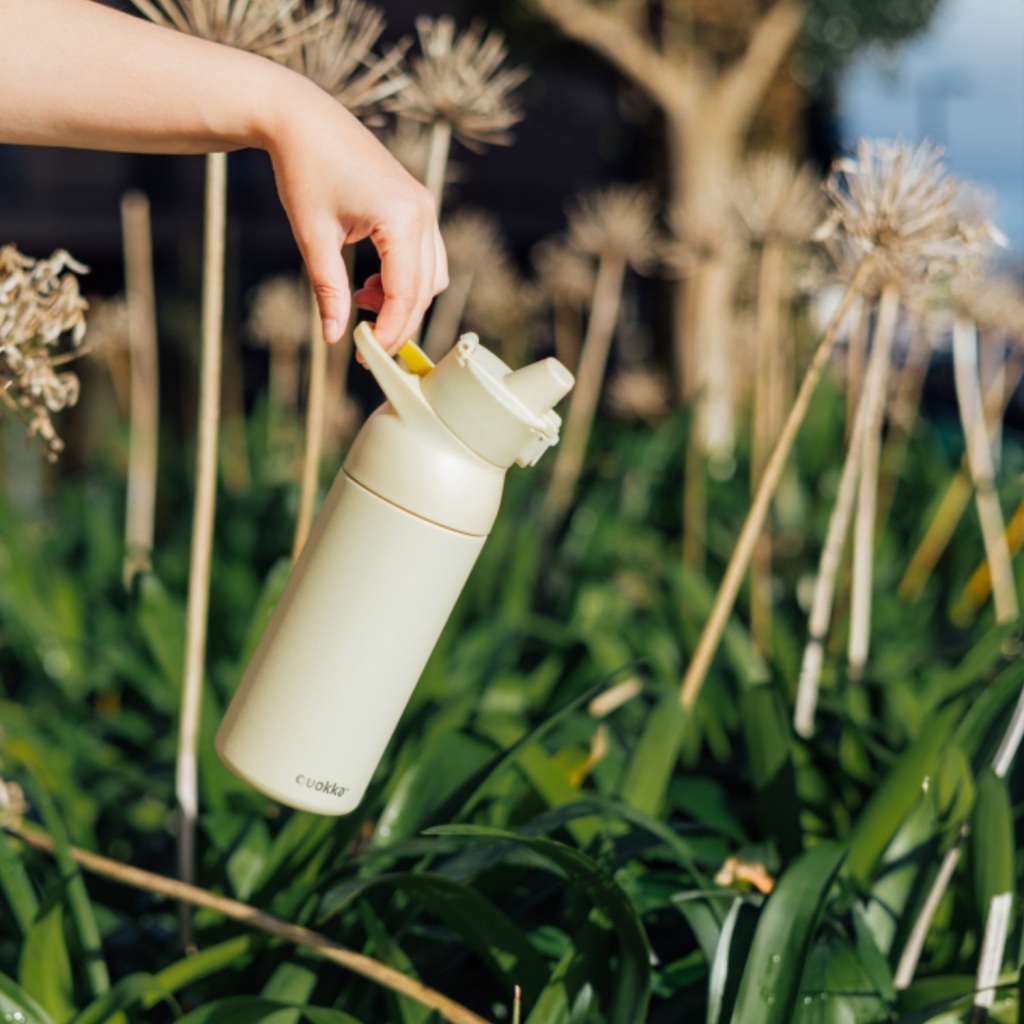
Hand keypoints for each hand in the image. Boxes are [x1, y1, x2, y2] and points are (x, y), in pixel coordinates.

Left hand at [260, 76, 447, 353]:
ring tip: (358, 301)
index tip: (365, 357)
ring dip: (402, 302)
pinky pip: (425, 259)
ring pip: (430, 279)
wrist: (303, 118)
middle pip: (424, 292)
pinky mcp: (418, 206)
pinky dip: (404, 280)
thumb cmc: (304, 170)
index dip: (389, 332)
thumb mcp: (313, 237)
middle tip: (364, 348)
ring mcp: (426, 208)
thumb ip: (328, 290)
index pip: (406, 295)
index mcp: (402, 219)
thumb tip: (334, 339)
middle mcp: (424, 213)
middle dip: (397, 325)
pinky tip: (370, 281)